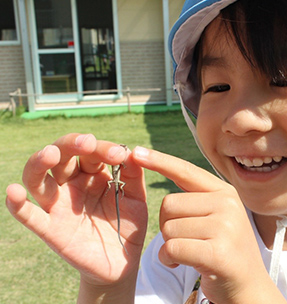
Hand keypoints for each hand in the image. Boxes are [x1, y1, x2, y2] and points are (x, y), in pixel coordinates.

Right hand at [5, 134, 147, 287]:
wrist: (122, 261)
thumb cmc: (127, 224)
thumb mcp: (135, 198)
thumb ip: (133, 175)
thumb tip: (130, 150)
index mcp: (92, 174)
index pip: (90, 152)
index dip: (102, 149)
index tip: (119, 154)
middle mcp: (71, 185)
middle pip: (61, 156)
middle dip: (72, 145)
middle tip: (88, 142)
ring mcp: (58, 205)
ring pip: (37, 178)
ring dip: (39, 162)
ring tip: (50, 153)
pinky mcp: (50, 229)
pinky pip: (28, 215)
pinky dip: (17, 204)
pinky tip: (13, 191)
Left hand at [132, 147, 285, 303]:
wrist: (247, 286)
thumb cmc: (223, 250)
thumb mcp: (218, 217)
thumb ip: (197, 199)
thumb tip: (165, 169)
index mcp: (225, 192)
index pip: (186, 171)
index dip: (159, 161)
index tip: (136, 152)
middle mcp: (227, 204)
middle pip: (168, 204)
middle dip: (167, 226)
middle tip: (185, 240)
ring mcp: (225, 227)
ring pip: (168, 228)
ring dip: (168, 246)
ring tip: (188, 253)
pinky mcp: (218, 251)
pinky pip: (172, 247)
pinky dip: (169, 259)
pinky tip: (181, 263)